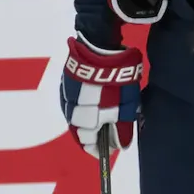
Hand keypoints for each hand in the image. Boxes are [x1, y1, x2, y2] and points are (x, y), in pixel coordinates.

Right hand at [60, 34, 142, 156]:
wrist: (100, 42)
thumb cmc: (116, 77)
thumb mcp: (126, 105)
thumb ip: (121, 128)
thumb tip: (117, 147)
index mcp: (83, 116)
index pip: (86, 141)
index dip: (97, 149)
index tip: (108, 152)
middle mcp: (70, 107)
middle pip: (78, 128)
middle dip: (91, 135)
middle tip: (106, 136)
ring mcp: (67, 91)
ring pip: (74, 113)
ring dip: (86, 119)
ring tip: (101, 120)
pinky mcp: (68, 78)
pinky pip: (73, 98)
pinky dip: (82, 105)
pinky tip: (93, 102)